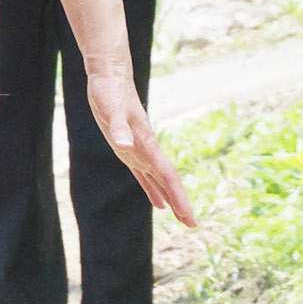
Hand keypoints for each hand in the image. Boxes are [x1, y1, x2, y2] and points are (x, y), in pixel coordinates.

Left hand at [87, 67, 196, 226]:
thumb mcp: (111, 109)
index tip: (188, 217)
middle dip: (180, 203)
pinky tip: (157, 202)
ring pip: (158, 179)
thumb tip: (126, 147)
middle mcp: (146, 149)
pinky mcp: (127, 148)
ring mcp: (138, 149)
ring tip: (181, 218)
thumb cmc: (110, 92)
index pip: (167, 175)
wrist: (110, 77)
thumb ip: (119, 128)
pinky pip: (144, 174)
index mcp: (146, 143)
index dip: (178, 196)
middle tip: (192, 226)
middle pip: (168, 181)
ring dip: (170, 198)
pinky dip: (152, 189)